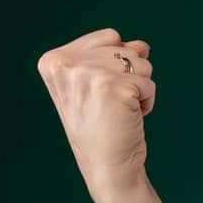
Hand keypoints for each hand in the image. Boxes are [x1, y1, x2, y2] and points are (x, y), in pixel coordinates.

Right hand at [37, 28, 155, 202]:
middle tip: (110, 105)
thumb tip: (141, 45)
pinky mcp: (114, 88)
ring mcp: (90, 75)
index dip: (115, 65)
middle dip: (129, 76)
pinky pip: (149, 83)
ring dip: (139, 88)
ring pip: (141, 62)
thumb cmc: (102, 124)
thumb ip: (114, 54)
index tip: (98, 92)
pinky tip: (129, 117)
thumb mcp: (96, 82)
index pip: (110, 36)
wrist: (106, 166)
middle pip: (126, 48)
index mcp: (53, 60)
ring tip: (118, 110)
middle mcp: (66, 64)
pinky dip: (147, 101)